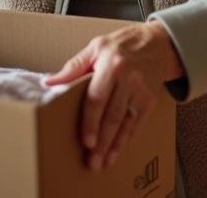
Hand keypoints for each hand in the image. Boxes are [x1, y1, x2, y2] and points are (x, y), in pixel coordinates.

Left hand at [44, 21, 184, 170]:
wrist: (158, 43)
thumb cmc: (122, 45)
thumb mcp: (96, 47)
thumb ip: (73, 66)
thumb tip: (49, 82)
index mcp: (112, 65)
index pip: (97, 98)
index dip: (90, 122)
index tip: (86, 141)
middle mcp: (129, 79)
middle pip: (112, 116)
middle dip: (102, 142)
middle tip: (92, 161)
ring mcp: (141, 91)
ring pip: (126, 123)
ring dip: (114, 146)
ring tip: (103, 163)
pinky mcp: (149, 100)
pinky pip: (136, 123)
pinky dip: (126, 139)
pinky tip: (117, 151)